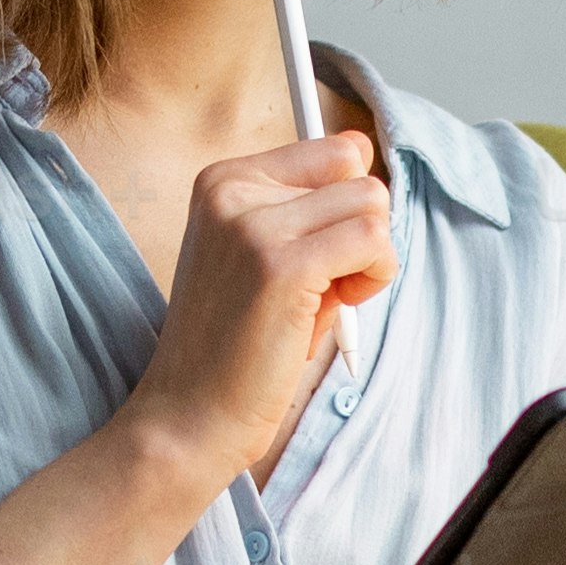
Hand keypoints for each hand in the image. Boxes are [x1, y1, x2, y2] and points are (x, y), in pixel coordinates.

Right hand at [122, 111, 393, 494]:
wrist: (191, 414)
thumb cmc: (239, 344)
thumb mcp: (265, 256)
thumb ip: (310, 208)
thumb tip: (366, 156)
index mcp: (224, 180)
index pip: (333, 150)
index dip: (348, 207)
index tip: (320, 255)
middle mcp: (233, 190)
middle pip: (358, 174)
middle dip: (360, 233)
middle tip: (323, 286)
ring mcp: (254, 224)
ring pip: (373, 203)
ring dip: (370, 257)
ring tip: (325, 300)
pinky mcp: (282, 266)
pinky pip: (374, 240)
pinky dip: (374, 276)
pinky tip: (338, 309)